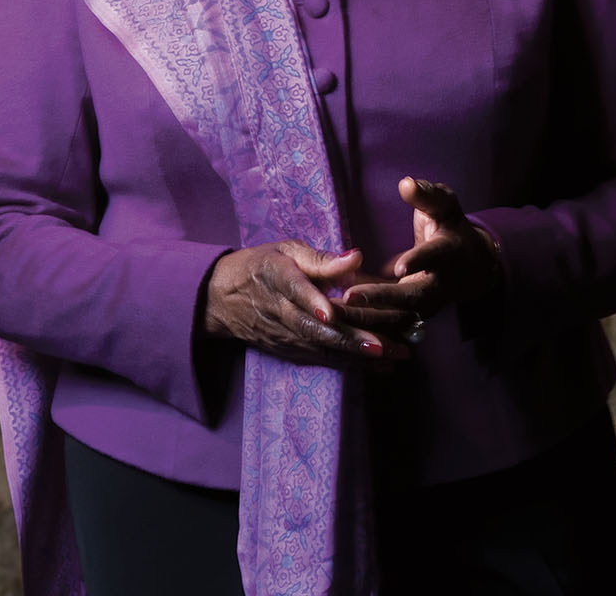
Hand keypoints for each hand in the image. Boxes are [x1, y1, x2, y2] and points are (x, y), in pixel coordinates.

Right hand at [203, 242, 409, 361]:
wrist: (221, 299)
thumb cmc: (260, 265)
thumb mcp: (285, 250)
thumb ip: (320, 258)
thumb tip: (357, 256)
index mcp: (277, 276)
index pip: (295, 289)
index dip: (312, 301)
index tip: (331, 313)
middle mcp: (281, 310)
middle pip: (315, 328)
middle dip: (351, 339)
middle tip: (386, 344)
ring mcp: (285, 335)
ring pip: (322, 348)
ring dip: (358, 355)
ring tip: (393, 355)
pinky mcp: (290, 351)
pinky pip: (322, 359)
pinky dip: (350, 364)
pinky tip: (379, 365)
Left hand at [340, 178, 498, 329]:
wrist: (472, 266)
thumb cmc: (451, 226)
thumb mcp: (444, 205)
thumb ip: (426, 195)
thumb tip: (405, 182)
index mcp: (448, 253)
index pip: (433, 257)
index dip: (416, 262)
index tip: (397, 267)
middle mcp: (439, 284)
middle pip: (411, 296)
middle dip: (381, 299)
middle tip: (349, 296)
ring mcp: (427, 304)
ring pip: (398, 318)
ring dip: (367, 318)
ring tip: (334, 312)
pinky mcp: (414, 316)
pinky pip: (390, 324)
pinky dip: (365, 323)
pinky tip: (336, 318)